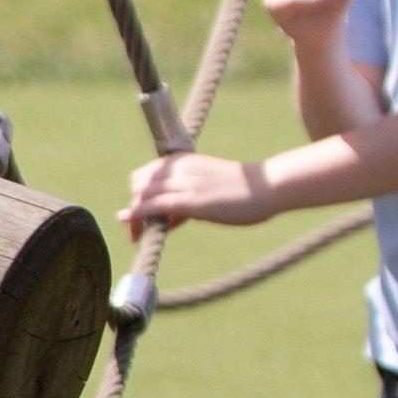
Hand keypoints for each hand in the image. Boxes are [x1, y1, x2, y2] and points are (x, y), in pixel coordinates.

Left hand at [125, 149, 266, 232]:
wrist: (267, 186)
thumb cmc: (242, 191)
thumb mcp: (207, 188)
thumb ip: (185, 200)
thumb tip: (167, 219)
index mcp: (182, 161)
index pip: (146, 175)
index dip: (138, 196)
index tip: (138, 217)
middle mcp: (179, 168)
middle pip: (139, 184)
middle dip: (133, 206)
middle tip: (135, 230)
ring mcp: (185, 183)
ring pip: (144, 195)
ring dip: (133, 217)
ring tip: (134, 236)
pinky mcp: (192, 201)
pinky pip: (156, 205)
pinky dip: (138, 215)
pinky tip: (131, 224)